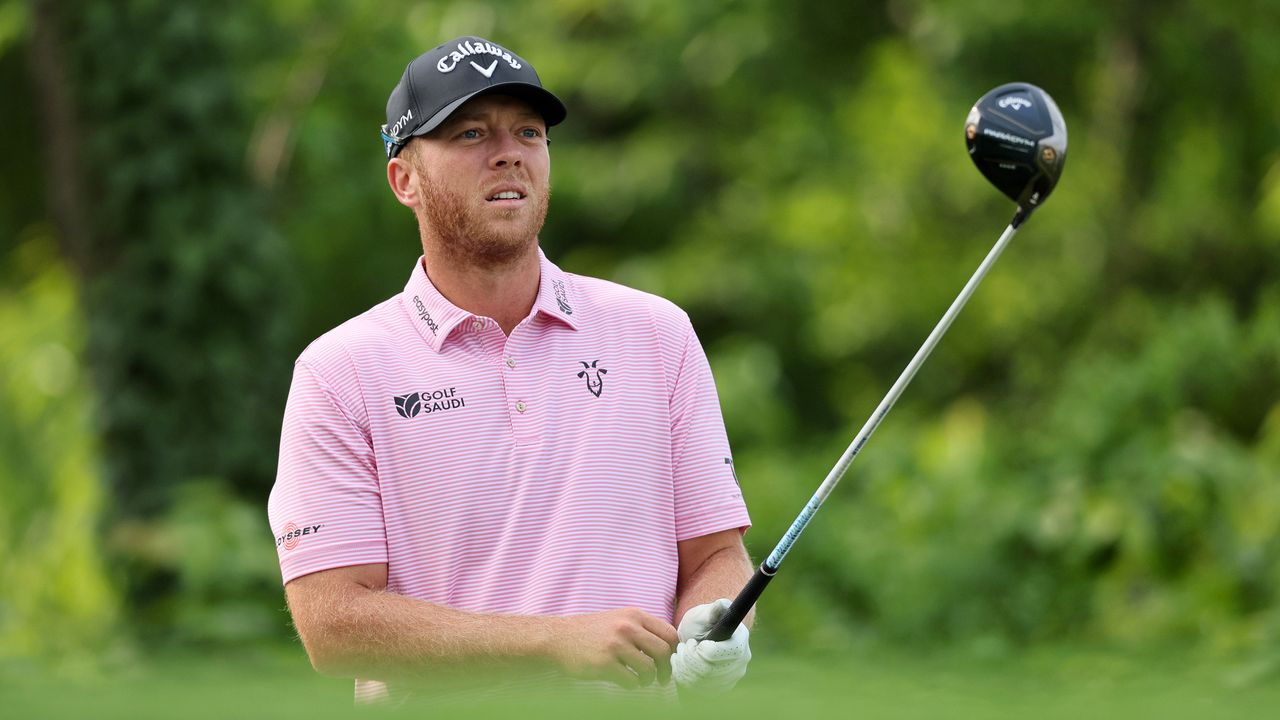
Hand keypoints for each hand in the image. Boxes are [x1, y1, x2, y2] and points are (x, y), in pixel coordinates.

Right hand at [548, 608, 678, 688]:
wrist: (557, 637)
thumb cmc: (590, 631)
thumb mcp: (618, 618)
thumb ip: (641, 628)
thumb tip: (669, 647)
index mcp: (634, 615)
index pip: (669, 633)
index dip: (674, 651)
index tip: (668, 661)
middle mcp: (627, 627)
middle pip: (663, 652)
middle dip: (666, 669)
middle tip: (661, 678)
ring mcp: (615, 646)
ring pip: (649, 669)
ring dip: (648, 679)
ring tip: (640, 680)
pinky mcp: (604, 664)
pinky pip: (631, 681)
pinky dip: (632, 685)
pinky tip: (624, 681)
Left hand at [670, 599, 750, 692]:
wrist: (702, 636)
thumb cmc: (704, 621)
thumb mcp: (707, 613)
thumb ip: (715, 609)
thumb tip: (724, 604)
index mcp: (740, 640)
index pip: (719, 654)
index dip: (701, 650)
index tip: (695, 642)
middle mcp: (741, 662)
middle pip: (708, 670)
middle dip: (688, 658)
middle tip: (683, 646)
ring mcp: (732, 677)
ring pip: (701, 682)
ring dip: (683, 667)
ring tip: (681, 653)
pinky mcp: (720, 688)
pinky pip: (698, 690)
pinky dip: (683, 677)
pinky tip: (681, 665)